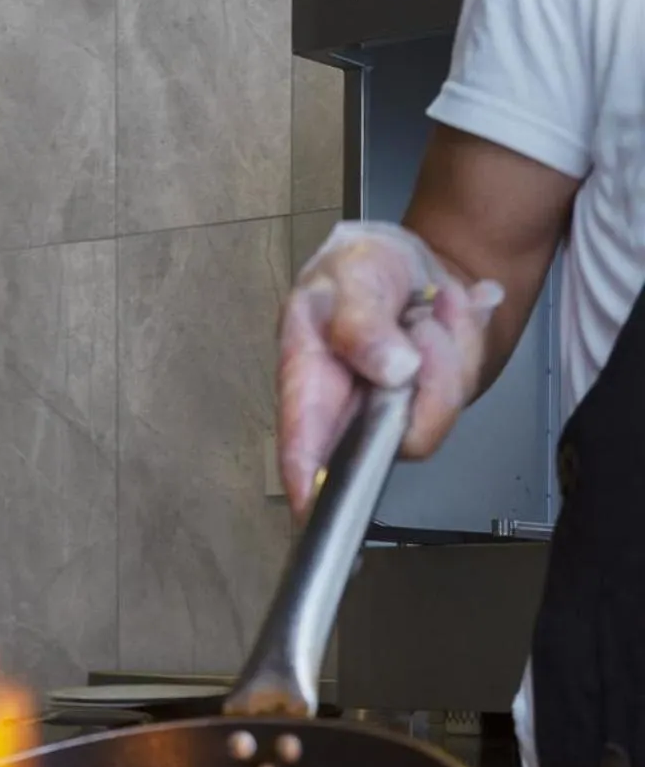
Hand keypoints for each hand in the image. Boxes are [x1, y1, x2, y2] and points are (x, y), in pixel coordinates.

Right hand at [277, 220, 503, 517]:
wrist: (412, 260)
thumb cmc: (361, 267)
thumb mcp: (350, 271)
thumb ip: (361, 321)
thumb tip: (392, 371)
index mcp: (307, 382)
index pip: (302, 447)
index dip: (306, 482)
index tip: (314, 507)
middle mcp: (346, 415)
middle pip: (386, 444)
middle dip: (425, 379)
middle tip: (420, 321)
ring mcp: (389, 419)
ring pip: (433, 418)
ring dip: (447, 347)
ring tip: (429, 309)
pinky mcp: (426, 412)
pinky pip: (460, 393)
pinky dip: (465, 342)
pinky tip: (444, 318)